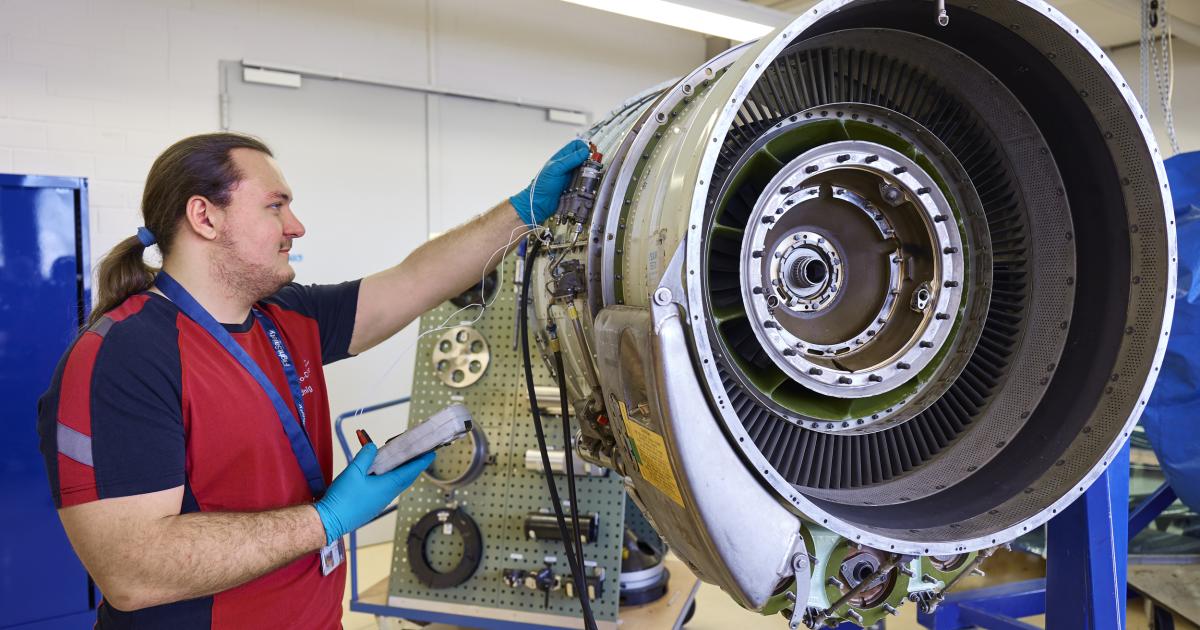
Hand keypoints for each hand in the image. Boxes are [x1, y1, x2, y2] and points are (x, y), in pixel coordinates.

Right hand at [313, 443, 433, 544]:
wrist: (330, 521)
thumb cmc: (343, 498)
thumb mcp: (354, 471)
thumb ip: (365, 456)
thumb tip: (373, 446)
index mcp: (388, 485)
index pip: (410, 470)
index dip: (421, 461)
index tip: (431, 453)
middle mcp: (388, 494)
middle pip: (406, 477)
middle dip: (413, 465)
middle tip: (417, 453)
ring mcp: (381, 501)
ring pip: (396, 483)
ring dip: (400, 471)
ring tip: (399, 459)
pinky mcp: (373, 505)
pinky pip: (386, 489)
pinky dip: (389, 478)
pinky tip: (380, 472)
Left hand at [510, 139, 590, 224]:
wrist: (540, 204)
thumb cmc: (542, 186)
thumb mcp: (555, 169)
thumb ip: (570, 159)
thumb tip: (584, 151)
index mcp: (561, 157)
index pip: (576, 145)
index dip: (584, 147)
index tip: (590, 153)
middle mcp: (568, 165)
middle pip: (584, 157)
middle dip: (590, 159)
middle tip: (593, 164)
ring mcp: (572, 175)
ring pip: (586, 168)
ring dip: (590, 170)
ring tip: (591, 174)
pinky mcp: (575, 186)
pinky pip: (585, 180)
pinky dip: (589, 181)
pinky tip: (588, 182)